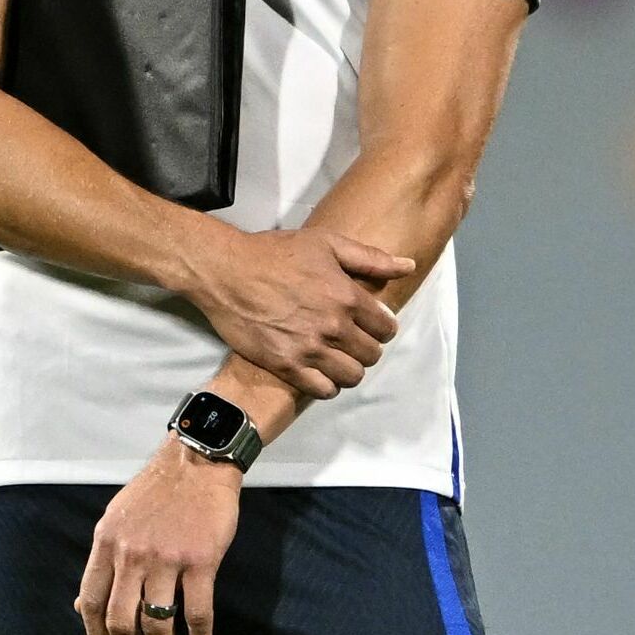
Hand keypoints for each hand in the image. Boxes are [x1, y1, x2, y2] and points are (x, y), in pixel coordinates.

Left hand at [76, 442, 246, 634]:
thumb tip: (81, 605)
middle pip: (121, 620)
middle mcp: (132, 555)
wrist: (197, 464)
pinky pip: (197, 611)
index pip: (92, 602)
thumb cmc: (156, 493)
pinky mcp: (201, 562)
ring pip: (158, 622)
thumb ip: (101, 562)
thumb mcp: (115, 521)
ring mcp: (167, 560)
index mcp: (107, 545)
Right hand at [187, 226, 412, 397]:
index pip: (386, 329)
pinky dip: (327, 385)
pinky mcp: (285, 366)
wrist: (226, 272)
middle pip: (372, 355)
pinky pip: (322, 390)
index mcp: (348, 297)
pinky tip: (320, 372)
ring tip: (337, 358)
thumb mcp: (327, 244)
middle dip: (366, 348)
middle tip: (351, 341)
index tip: (370, 325)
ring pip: (351, 376)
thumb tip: (408, 266)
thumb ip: (371, 259)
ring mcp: (309, 350)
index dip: (381, 328)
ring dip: (349, 369)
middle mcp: (333, 327)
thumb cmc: (275, 253)